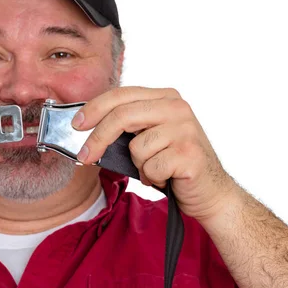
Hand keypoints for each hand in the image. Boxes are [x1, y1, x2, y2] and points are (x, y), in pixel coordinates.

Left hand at [72, 86, 236, 220]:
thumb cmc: (173, 165)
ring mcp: (186, 128)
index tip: (76, 125)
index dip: (94, 108)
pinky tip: (168, 177)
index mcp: (165, 97)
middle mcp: (177, 107)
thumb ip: (127, 126)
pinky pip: (150, 166)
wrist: (211, 192)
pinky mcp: (189, 152)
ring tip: (157, 169)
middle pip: (122, 115)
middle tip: (84, 156)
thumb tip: (86, 128)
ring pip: (136, 147)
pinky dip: (153, 178)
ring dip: (139, 166)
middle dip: (98, 138)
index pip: (121, 95)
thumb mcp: (149, 137)